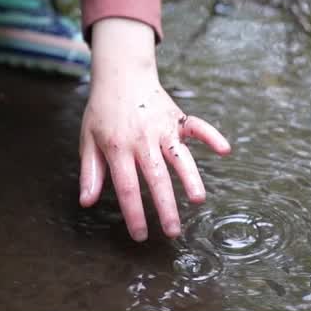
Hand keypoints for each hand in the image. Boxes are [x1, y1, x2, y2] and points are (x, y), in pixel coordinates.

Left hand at [78, 17, 231, 241]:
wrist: (120, 76)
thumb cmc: (102, 112)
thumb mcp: (88, 140)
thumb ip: (90, 172)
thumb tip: (86, 202)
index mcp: (118, 147)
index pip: (127, 187)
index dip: (134, 214)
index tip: (141, 235)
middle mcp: (142, 139)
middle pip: (156, 178)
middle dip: (165, 207)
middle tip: (173, 232)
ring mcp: (162, 128)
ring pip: (179, 156)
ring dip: (190, 178)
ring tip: (198, 200)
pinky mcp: (177, 118)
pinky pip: (197, 126)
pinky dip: (211, 136)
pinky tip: (224, 150)